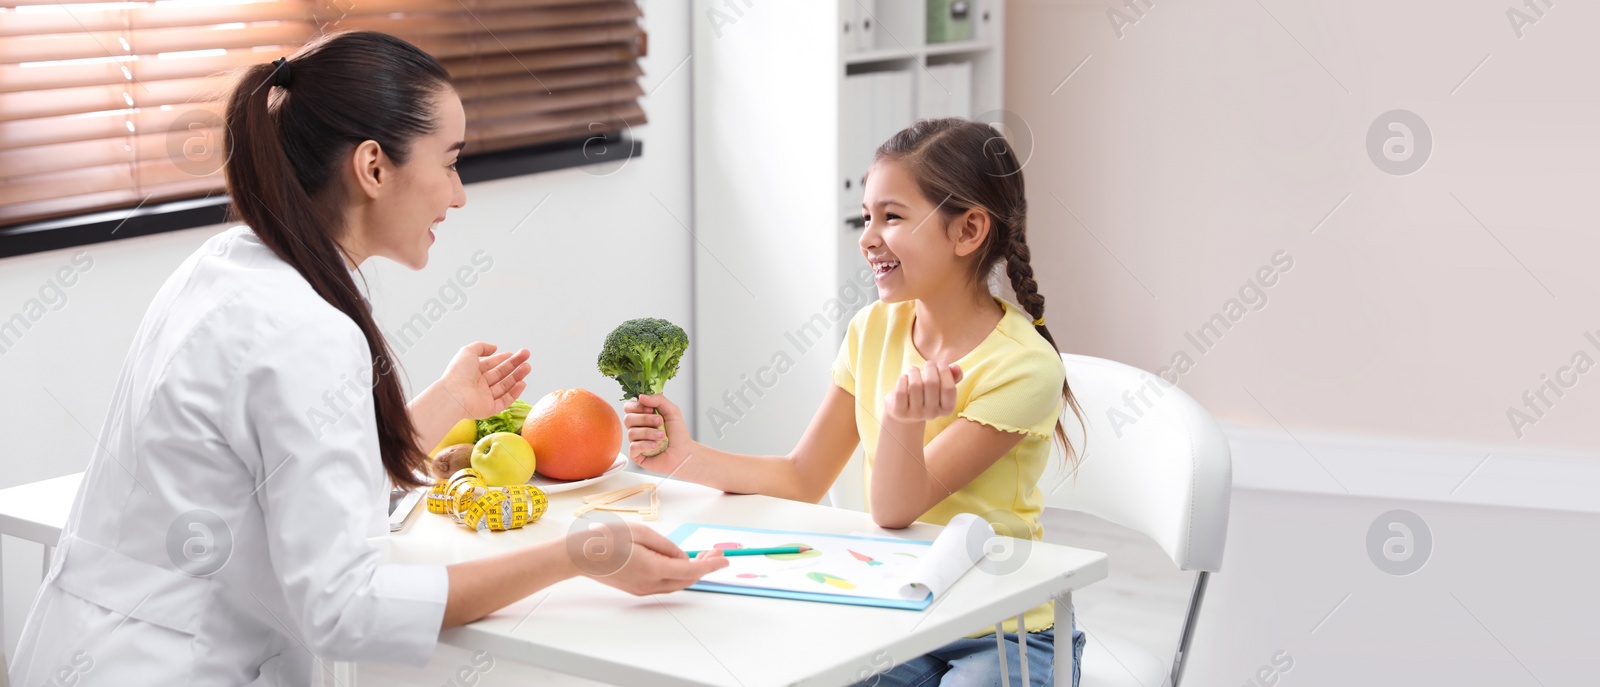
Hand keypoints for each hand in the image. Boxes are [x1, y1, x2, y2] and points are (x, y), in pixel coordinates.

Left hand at [435, 342, 530, 419]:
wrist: (454, 395)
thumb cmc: (458, 373)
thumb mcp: (468, 352)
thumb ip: (482, 346)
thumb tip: (495, 347)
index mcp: (473, 372)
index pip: (492, 364)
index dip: (503, 358)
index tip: (514, 353)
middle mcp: (479, 385)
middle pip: (501, 374)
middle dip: (514, 365)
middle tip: (526, 356)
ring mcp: (485, 397)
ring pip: (505, 386)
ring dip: (517, 376)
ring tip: (527, 367)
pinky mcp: (489, 409)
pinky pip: (505, 401)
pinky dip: (514, 393)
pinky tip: (522, 383)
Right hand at [570, 521, 727, 594]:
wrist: (579, 556)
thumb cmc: (605, 539)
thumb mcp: (640, 532)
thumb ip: (666, 545)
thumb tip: (682, 555)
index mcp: (652, 568)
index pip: (690, 570)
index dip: (711, 565)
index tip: (724, 560)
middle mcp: (650, 583)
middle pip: (687, 579)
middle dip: (705, 566)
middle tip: (715, 552)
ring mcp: (644, 589)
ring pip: (677, 583)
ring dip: (692, 571)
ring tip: (702, 554)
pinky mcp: (638, 589)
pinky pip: (666, 583)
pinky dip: (679, 574)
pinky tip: (681, 561)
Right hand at [622, 394, 693, 473]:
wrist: (684, 453)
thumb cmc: (678, 433)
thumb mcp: (672, 411)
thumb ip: (658, 400)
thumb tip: (641, 396)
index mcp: (643, 416)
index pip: (629, 407)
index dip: (637, 407)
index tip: (651, 409)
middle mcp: (637, 428)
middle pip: (628, 419)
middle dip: (645, 419)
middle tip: (660, 422)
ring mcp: (635, 442)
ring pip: (631, 433)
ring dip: (649, 433)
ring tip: (662, 436)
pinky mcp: (636, 455)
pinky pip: (633, 447)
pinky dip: (646, 445)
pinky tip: (656, 446)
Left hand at [882, 361, 963, 422]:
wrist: (905, 411)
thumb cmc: (926, 393)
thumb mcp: (941, 386)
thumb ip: (953, 376)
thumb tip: (955, 367)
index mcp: (947, 409)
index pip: (949, 388)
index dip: (945, 372)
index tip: (941, 363)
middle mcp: (932, 414)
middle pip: (932, 383)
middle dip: (930, 367)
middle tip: (928, 363)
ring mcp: (916, 414)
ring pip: (915, 385)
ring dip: (914, 372)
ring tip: (913, 369)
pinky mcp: (900, 412)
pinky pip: (901, 391)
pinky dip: (902, 379)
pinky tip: (904, 378)